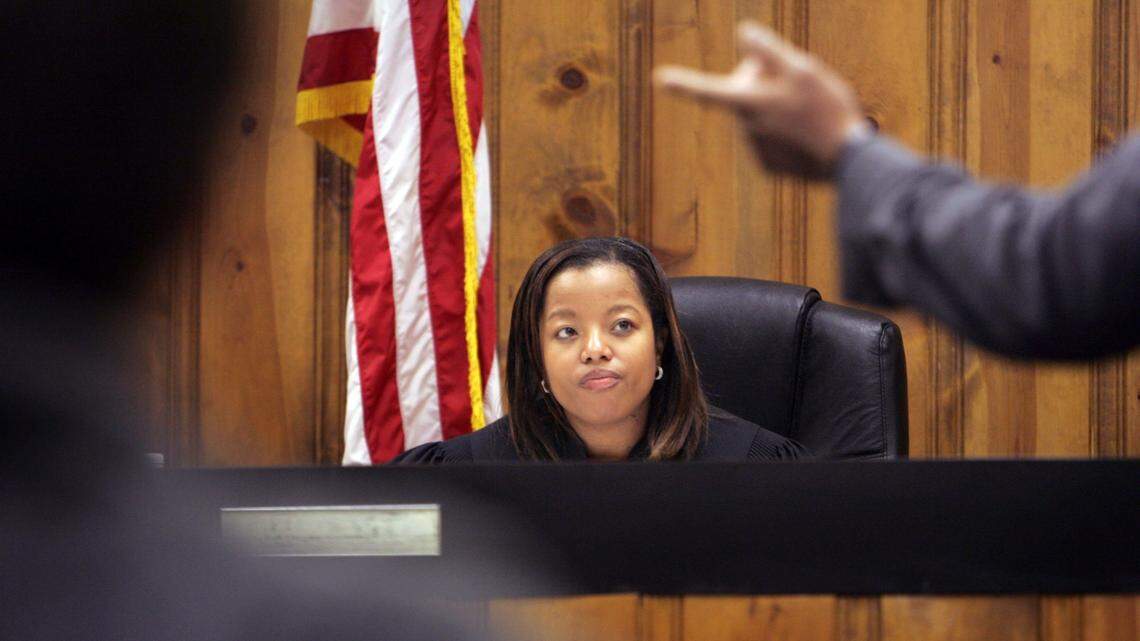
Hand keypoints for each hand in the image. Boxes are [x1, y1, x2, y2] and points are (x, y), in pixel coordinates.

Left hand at [654, 22, 867, 178]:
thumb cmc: (826, 108)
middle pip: (746, 96)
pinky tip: (809, 133)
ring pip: (760, 117)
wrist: (849, 159)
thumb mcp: (801, 68)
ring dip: (778, 108)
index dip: (685, 82)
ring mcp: (756, 150)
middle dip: (763, 83)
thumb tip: (741, 31)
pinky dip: (786, 133)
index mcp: (749, 104)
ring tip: (810, 112)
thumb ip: (767, 50)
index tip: (661, 79)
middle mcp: (746, 128)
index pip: (709, 89)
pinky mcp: (769, 166)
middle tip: (798, 81)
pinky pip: (772, 139)